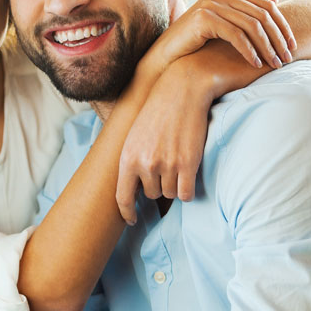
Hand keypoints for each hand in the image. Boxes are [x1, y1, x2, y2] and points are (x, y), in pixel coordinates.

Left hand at [116, 58, 210, 218]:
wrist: (182, 89)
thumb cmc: (158, 111)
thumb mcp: (134, 135)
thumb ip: (132, 160)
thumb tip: (133, 187)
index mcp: (127, 158)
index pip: (122, 197)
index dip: (127, 212)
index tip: (131, 220)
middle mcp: (145, 164)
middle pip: (152, 195)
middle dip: (158, 186)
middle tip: (166, 166)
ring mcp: (167, 165)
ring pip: (170, 194)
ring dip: (175, 185)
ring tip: (178, 162)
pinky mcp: (188, 164)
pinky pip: (186, 193)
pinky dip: (188, 190)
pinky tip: (189, 176)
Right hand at [155, 0, 295, 69]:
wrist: (165, 56)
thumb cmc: (194, 44)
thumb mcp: (223, 25)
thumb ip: (245, 13)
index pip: (266, 5)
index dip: (282, 26)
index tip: (291, 46)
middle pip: (261, 14)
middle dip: (277, 38)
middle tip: (286, 58)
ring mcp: (210, 4)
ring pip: (251, 25)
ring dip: (266, 47)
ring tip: (274, 64)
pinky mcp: (204, 18)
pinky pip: (235, 35)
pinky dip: (248, 50)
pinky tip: (255, 64)